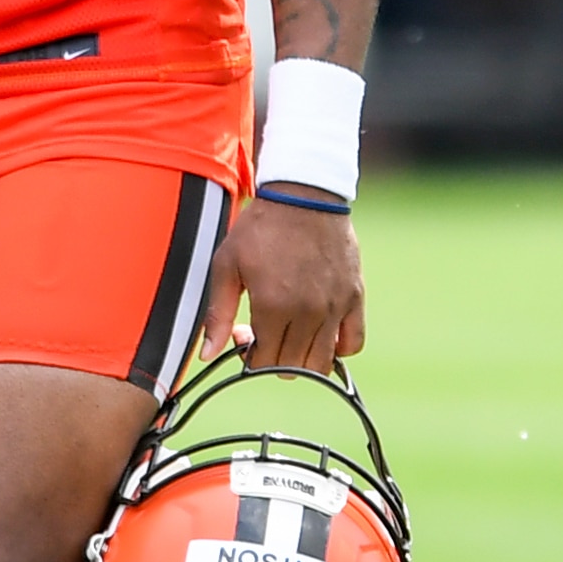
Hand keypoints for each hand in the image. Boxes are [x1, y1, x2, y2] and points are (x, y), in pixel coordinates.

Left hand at [202, 187, 364, 375]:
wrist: (304, 195)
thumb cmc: (261, 227)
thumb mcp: (227, 265)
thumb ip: (217, 314)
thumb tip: (208, 355)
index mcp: (273, 306)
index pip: (263, 362)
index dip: (250, 355)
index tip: (244, 332)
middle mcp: (308, 312)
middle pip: (291, 367)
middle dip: (272, 358)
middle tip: (264, 331)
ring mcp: (335, 306)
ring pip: (321, 362)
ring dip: (301, 359)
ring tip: (291, 335)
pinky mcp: (354, 297)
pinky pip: (353, 343)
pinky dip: (337, 348)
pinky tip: (321, 334)